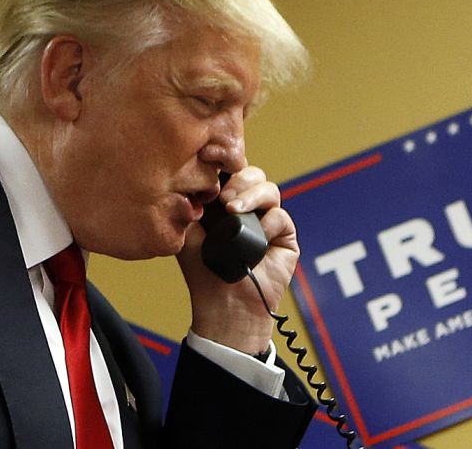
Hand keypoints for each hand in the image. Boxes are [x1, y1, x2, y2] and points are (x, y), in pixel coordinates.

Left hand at [176, 166, 298, 354]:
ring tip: (234, 208)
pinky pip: (281, 216)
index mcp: (223, 204)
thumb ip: (189, 206)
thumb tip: (193, 180)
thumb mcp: (187, 233)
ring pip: (269, 189)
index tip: (211, 171)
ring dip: (252, 194)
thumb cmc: (202, 273)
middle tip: (224, 196)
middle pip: (252, 175)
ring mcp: (266, 222)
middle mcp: (247, 209)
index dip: (225, 168)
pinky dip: (269, 221)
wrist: (223, 303)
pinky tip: (257, 234)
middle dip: (240, 179)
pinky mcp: (284, 237)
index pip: (230, 174)